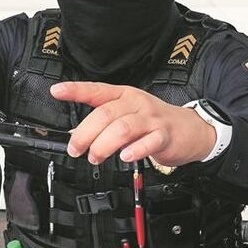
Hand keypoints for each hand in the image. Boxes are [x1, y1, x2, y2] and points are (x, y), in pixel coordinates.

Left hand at [50, 82, 216, 165]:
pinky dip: (135, 150)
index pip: (96, 90)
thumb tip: (75, 136)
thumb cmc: (153, 122)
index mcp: (123, 95)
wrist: (190, 129)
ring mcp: (151, 119)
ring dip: (104, 145)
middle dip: (85, 134)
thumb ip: (102, 124)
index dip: (75, 90)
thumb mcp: (126, 115)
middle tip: (76, 149)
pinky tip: (125, 157)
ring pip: (122, 128)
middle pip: (105, 114)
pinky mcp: (164, 135)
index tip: (57, 91)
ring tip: (95, 156)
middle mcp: (136, 103)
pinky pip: (148, 142)